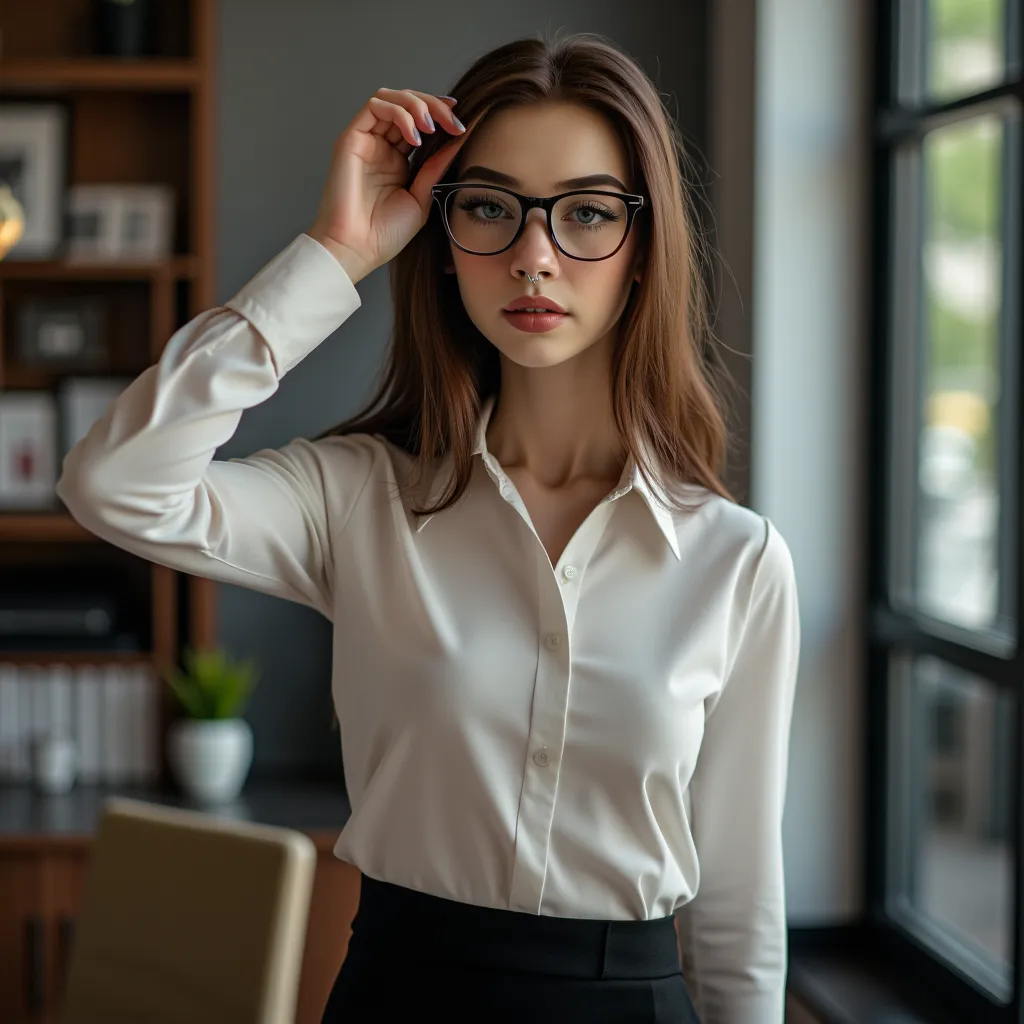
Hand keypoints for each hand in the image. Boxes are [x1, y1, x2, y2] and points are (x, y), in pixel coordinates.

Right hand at [307, 88, 475, 282]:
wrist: (358, 248)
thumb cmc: (385, 233)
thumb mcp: (422, 196)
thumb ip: (436, 166)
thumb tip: (459, 139)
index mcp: (398, 160)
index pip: (420, 122)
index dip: (440, 115)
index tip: (461, 124)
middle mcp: (381, 146)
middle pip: (407, 104)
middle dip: (434, 106)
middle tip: (452, 121)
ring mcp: (366, 141)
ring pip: (391, 98)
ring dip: (416, 104)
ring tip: (432, 126)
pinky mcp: (351, 139)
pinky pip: (374, 106)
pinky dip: (398, 112)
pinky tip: (414, 135)